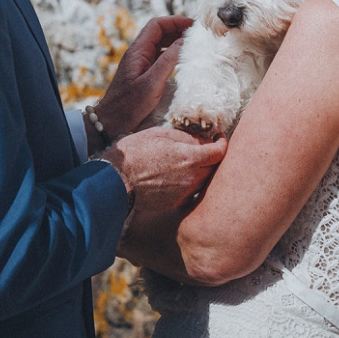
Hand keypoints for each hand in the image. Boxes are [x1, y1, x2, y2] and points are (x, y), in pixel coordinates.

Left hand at [95, 16, 191, 137]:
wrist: (110, 122)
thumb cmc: (129, 106)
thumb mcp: (152, 83)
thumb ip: (168, 61)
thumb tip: (184, 41)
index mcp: (138, 51)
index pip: (157, 25)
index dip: (175, 21)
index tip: (193, 25)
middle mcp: (138, 54)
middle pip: (159, 33)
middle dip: (178, 30)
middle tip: (197, 35)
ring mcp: (139, 63)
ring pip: (160, 45)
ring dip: (175, 42)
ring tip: (193, 45)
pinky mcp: (142, 74)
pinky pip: (159, 58)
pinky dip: (172, 55)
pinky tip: (182, 61)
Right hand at [101, 128, 224, 228]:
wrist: (116, 179)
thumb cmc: (135, 152)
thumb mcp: (160, 134)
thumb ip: (186, 138)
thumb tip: (203, 141)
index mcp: (190, 158)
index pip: (220, 152)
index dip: (222, 142)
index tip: (219, 137)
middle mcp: (192, 178)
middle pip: (215, 169)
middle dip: (214, 158)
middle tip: (207, 149)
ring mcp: (184, 193)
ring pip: (204, 182)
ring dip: (203, 172)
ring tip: (192, 163)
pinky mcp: (175, 204)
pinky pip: (191, 193)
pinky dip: (191, 184)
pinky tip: (179, 177)